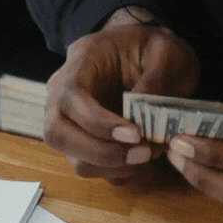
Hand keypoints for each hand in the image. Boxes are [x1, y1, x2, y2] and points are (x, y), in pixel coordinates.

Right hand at [44, 8, 199, 184]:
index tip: (135, 134)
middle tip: (143, 154)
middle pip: (58, 135)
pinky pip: (91, 168)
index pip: (71, 99)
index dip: (99, 124)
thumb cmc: (149, 48)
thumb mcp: (164, 51)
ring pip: (74, 159)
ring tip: (147, 159)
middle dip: (101, 153)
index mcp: (79, 64)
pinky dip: (116, 174)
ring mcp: (68, 123)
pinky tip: (142, 166)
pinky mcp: (82, 144)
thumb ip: (157, 80)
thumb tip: (146, 119)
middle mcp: (62, 95)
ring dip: (111, 168)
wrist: (143, 53)